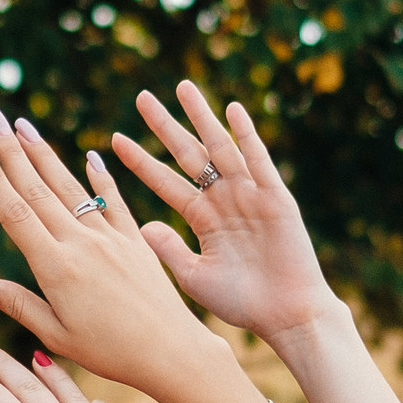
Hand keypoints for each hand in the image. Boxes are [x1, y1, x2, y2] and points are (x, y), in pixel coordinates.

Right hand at [0, 109, 221, 396]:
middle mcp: (82, 243)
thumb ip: (16, 303)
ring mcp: (111, 238)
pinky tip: (91, 156)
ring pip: (71, 187)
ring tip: (25, 125)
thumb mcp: (56, 335)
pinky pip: (114, 202)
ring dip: (45, 154)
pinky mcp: (137, 241)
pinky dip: (101, 177)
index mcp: (56, 266)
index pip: (15, 212)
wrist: (173, 352)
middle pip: (38, 189)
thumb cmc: (111, 354)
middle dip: (11, 151)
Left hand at [107, 82, 349, 347]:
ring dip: (201, 117)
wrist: (287, 316)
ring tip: (182, 87)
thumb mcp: (195, 277)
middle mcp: (223, 200)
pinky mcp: (275, 198)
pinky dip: (246, 135)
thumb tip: (141, 227)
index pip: (164, 182)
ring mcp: (249, 195)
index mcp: (202, 219)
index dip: (141, 161)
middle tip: (141, 97)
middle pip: (188, 154)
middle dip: (165, 126)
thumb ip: (170, 251)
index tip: (114, 140)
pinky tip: (232, 109)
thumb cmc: (243, 303)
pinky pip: (258, 160)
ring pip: (220, 147)